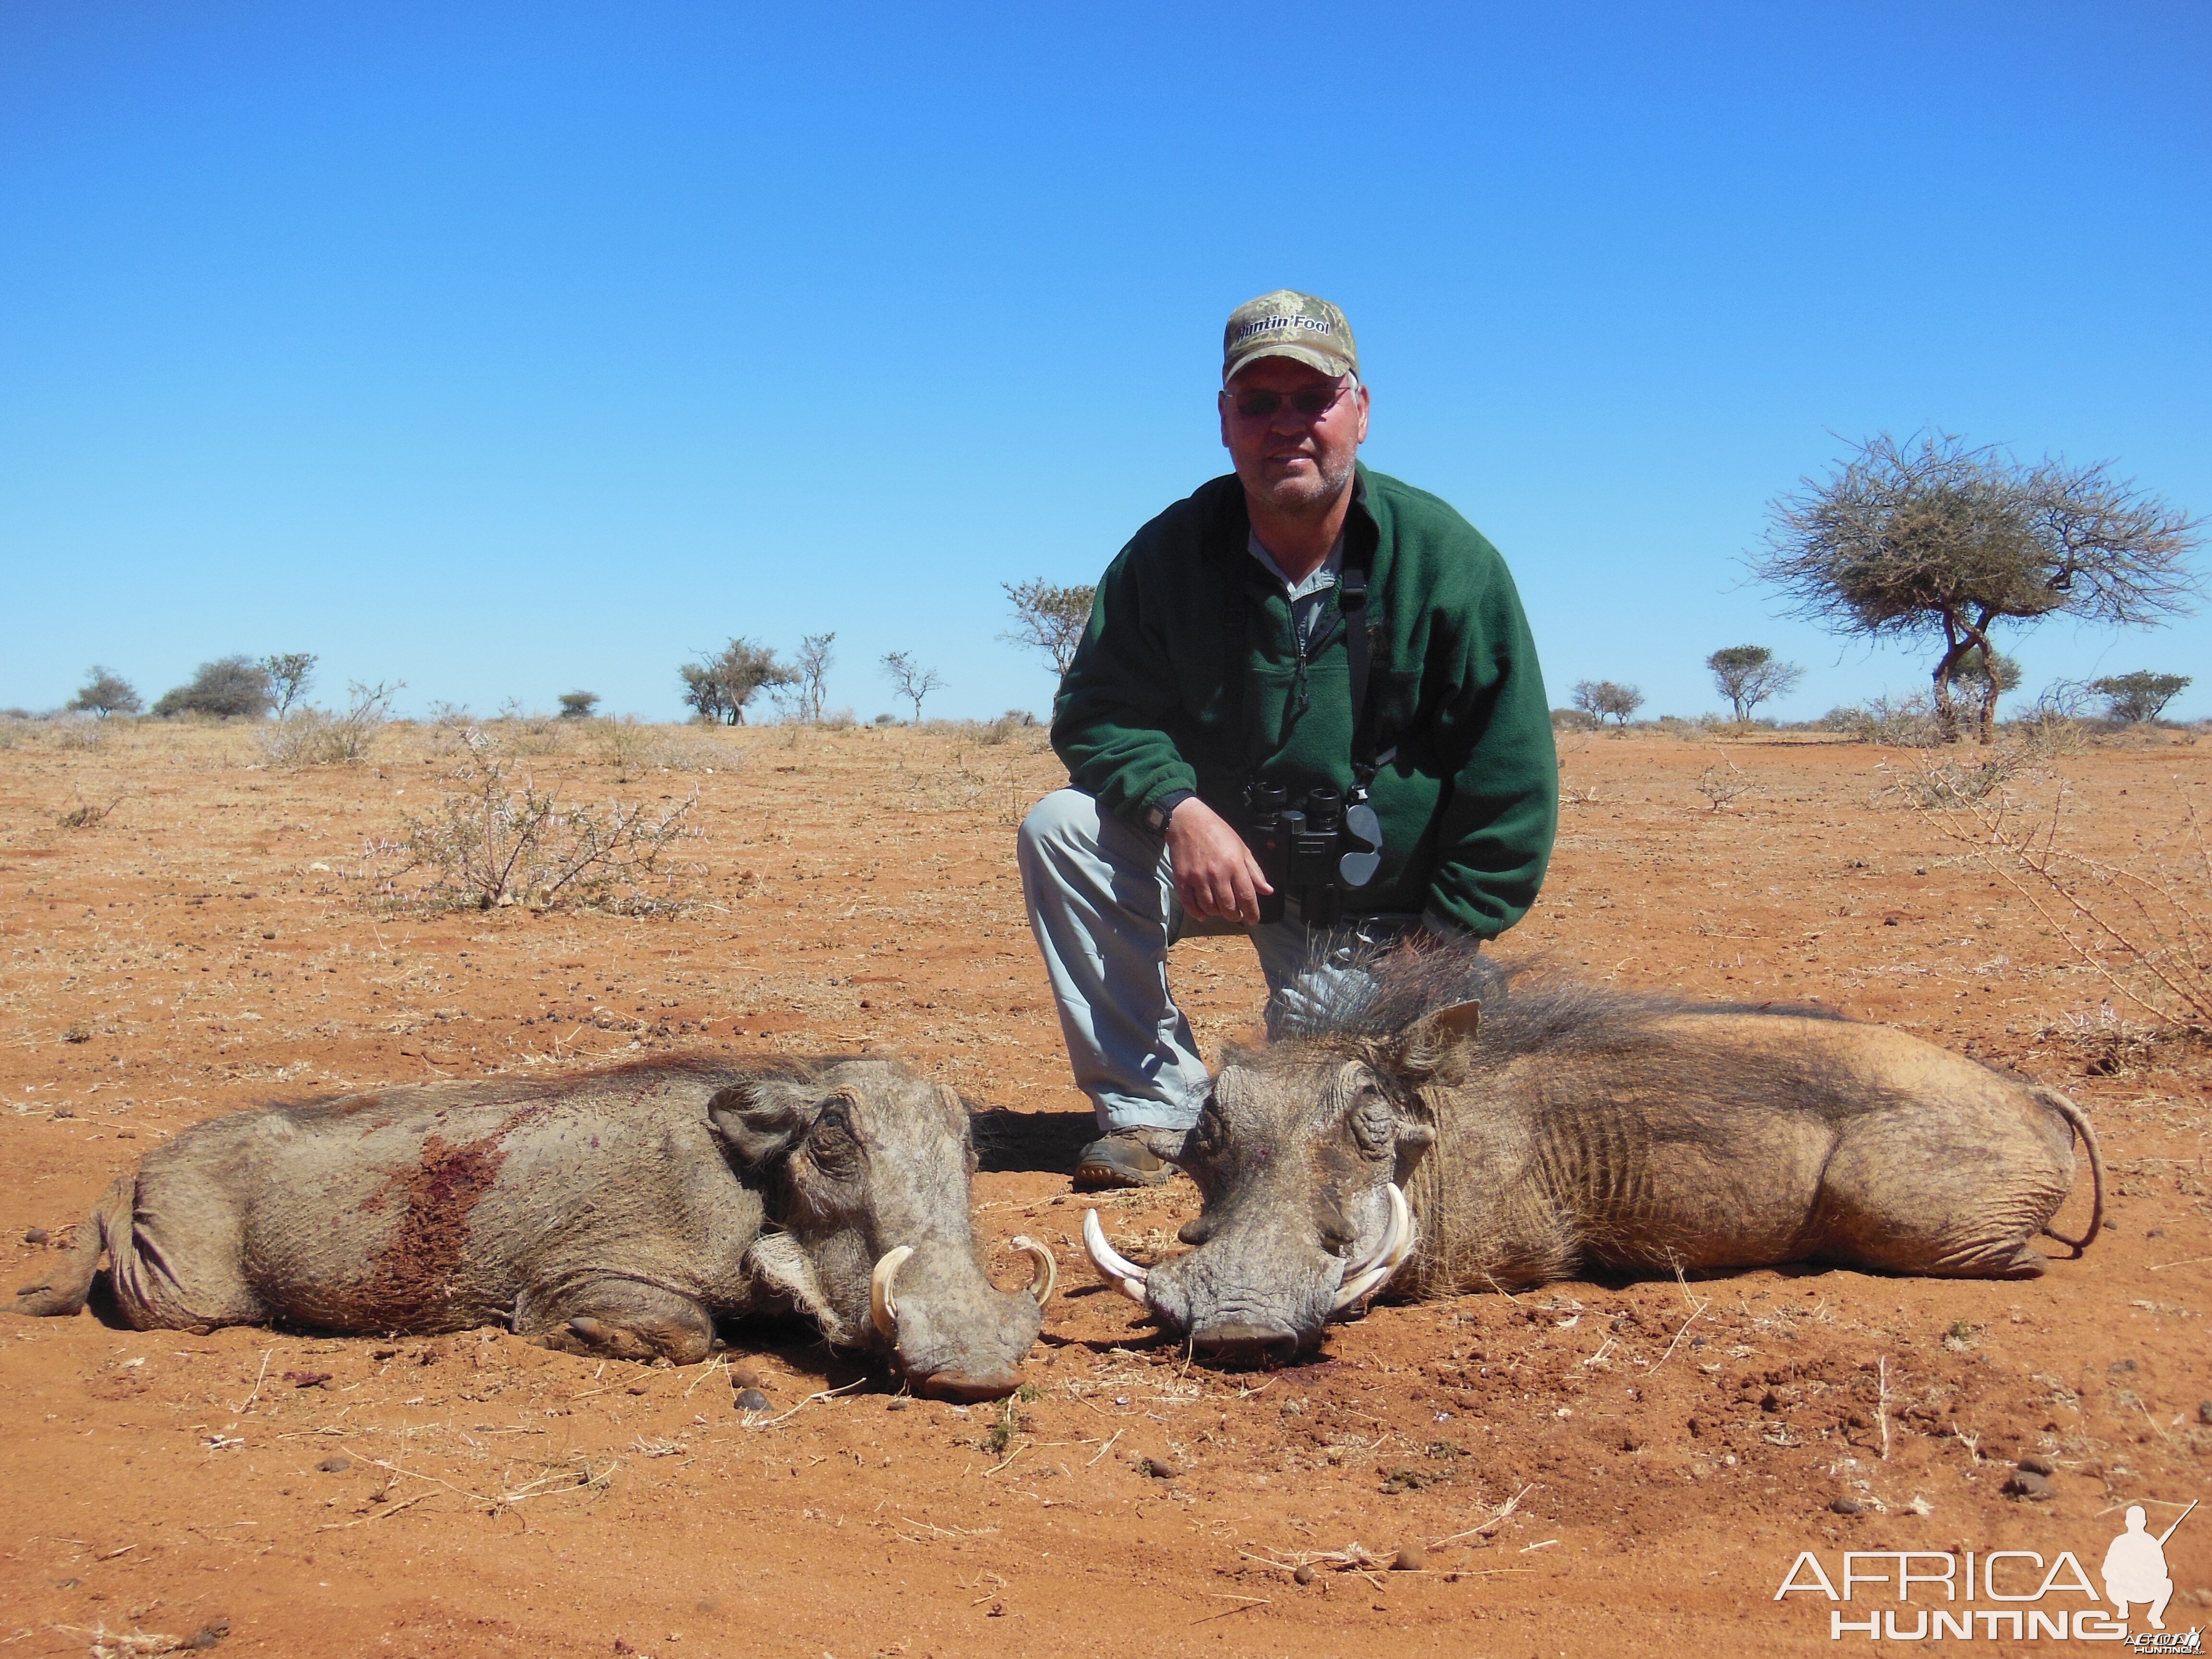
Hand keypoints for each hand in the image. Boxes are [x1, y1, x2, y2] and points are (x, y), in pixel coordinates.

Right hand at [1164, 799, 1272, 923]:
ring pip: (1209, 908)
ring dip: (1216, 913)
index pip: (1247, 897)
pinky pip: (1189, 905)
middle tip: (1235, 914)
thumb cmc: (1217, 832)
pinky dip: (1197, 913)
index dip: (1252, 913)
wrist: (1187, 821)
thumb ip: (1254, 871)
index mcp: (1234, 865)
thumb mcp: (1241, 847)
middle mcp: (1217, 874)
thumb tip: (1267, 891)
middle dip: (1234, 916)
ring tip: (1219, 909)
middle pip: (1228, 907)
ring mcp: (1198, 878)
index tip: (1253, 920)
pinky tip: (1203, 913)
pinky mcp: (1182, 879)